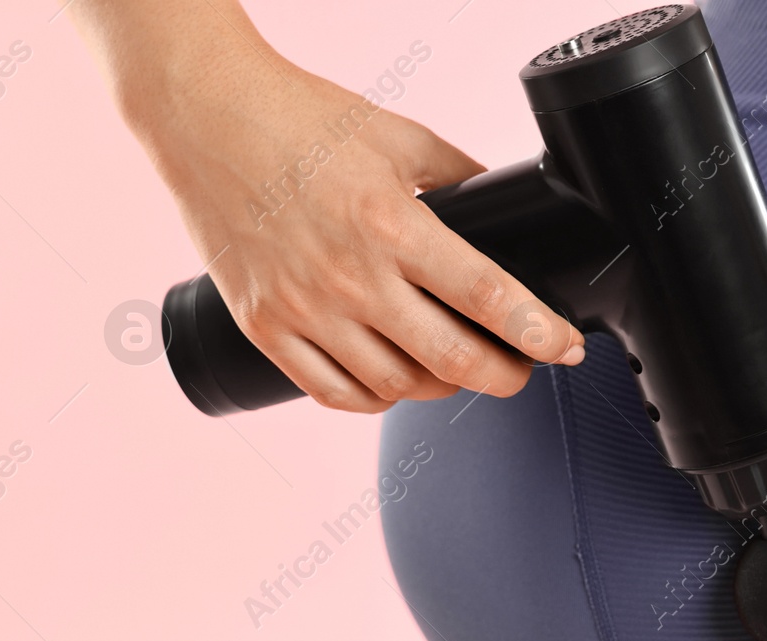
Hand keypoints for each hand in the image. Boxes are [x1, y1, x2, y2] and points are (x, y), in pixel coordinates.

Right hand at [131, 39, 583, 411]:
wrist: (201, 114)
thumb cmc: (299, 118)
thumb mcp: (399, 135)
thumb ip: (459, 177)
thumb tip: (504, 207)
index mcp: (391, 224)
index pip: (486, 296)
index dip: (537, 331)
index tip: (565, 346)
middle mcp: (350, 276)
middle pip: (450, 360)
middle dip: (503, 375)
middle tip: (521, 370)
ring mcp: (305, 309)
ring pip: (395, 387)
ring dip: (440, 387)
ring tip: (457, 368)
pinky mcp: (265, 327)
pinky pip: (334, 393)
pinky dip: (375, 399)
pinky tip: (394, 383)